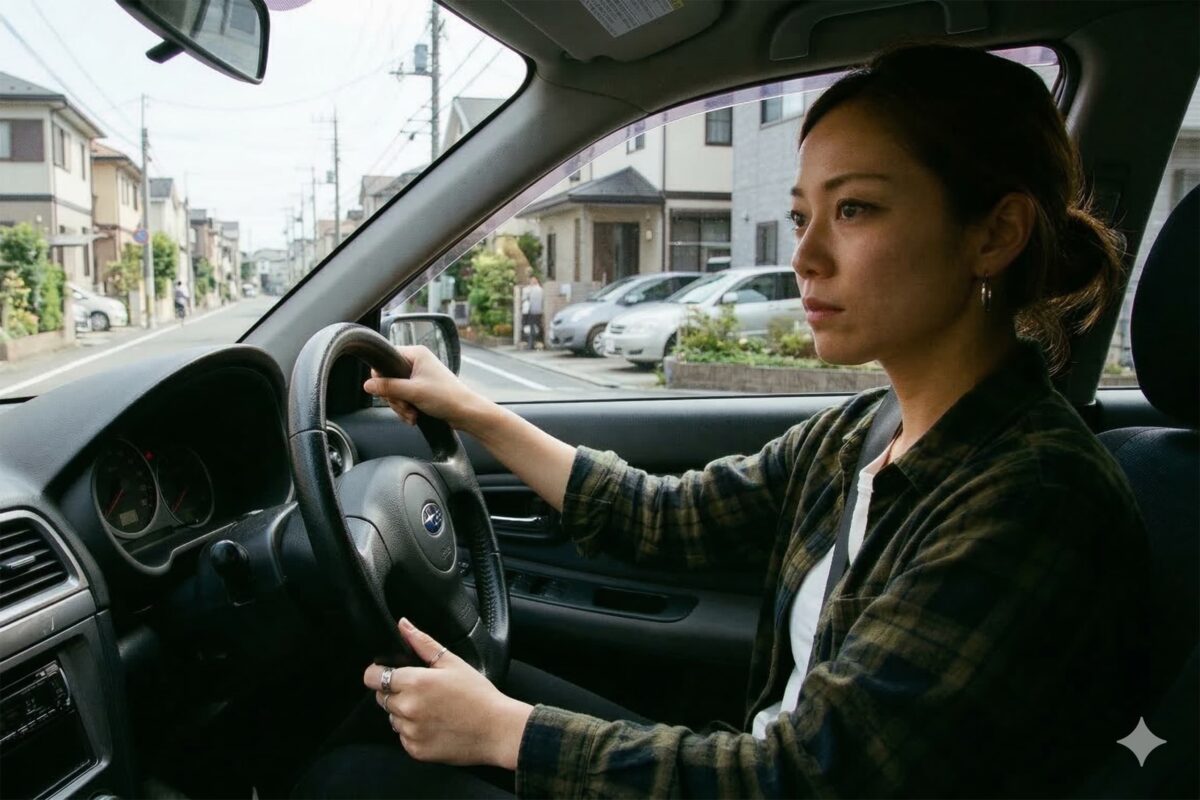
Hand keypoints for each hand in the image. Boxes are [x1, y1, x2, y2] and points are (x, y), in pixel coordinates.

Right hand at [363, 346, 491, 433]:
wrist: (466, 413)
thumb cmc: (446, 397)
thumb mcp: (413, 392)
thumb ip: (388, 388)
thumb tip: (367, 385)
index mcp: (416, 354)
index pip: (386, 359)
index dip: (382, 376)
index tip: (387, 391)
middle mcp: (417, 362)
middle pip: (389, 379)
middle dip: (395, 398)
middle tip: (405, 406)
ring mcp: (419, 376)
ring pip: (395, 391)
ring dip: (401, 407)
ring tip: (412, 415)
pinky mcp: (421, 389)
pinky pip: (404, 398)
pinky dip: (407, 409)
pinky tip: (414, 417)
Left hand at [363, 618, 532, 768]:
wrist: (496, 730)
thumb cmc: (478, 694)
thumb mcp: (452, 662)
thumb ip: (423, 643)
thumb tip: (403, 625)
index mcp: (414, 682)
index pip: (373, 677)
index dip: (378, 673)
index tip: (388, 673)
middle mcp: (407, 708)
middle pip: (381, 697)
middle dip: (395, 692)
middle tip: (422, 691)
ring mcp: (410, 731)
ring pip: (392, 718)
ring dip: (404, 713)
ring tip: (432, 709)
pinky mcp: (415, 750)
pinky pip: (403, 736)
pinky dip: (414, 731)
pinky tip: (435, 725)